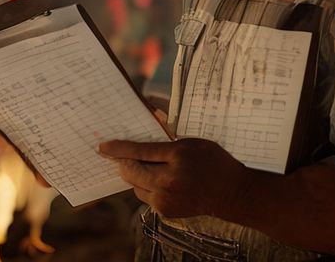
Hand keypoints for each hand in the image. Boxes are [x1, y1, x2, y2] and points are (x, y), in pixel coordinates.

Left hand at [98, 138, 249, 218]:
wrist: (232, 193)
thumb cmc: (214, 162)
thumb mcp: (193, 142)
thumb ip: (169, 138)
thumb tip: (149, 122)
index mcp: (177, 157)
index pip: (140, 151)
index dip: (118, 148)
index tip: (103, 147)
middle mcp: (169, 180)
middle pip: (132, 171)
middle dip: (124, 163)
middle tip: (120, 157)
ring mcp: (166, 199)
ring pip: (136, 185)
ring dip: (136, 176)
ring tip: (149, 168)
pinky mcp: (166, 211)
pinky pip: (146, 197)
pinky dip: (147, 187)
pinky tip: (159, 181)